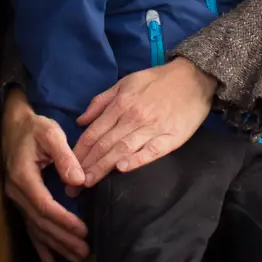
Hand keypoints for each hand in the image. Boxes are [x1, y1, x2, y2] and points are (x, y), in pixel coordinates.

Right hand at [0, 88, 89, 261]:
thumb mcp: (51, 134)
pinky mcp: (21, 202)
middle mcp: (16, 192)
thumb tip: (79, 181)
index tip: (83, 230)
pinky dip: (41, 248)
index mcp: (23, 176)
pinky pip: (30, 229)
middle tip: (86, 252)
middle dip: (63, 239)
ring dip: (57, 246)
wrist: (14, 124)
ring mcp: (17, 199)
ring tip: (78, 258)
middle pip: (41, 223)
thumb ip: (65, 157)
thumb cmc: (35, 127)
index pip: (44, 205)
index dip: (64, 220)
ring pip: (36, 229)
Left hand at [73, 57, 217, 186]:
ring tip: (90, 182)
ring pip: (123, 149)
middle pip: (105, 144)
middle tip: (73, 184)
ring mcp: (153, 128)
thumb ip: (101, 101)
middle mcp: (134, 117)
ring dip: (104, 167)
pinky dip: (137, 160)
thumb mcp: (125, 82)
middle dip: (86, 165)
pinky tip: (123, 169)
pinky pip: (152, 151)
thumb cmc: (157, 80)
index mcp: (121, 103)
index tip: (67, 167)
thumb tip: (80, 121)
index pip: (94, 132)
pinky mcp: (171, 137)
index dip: (79, 151)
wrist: (194, 77)